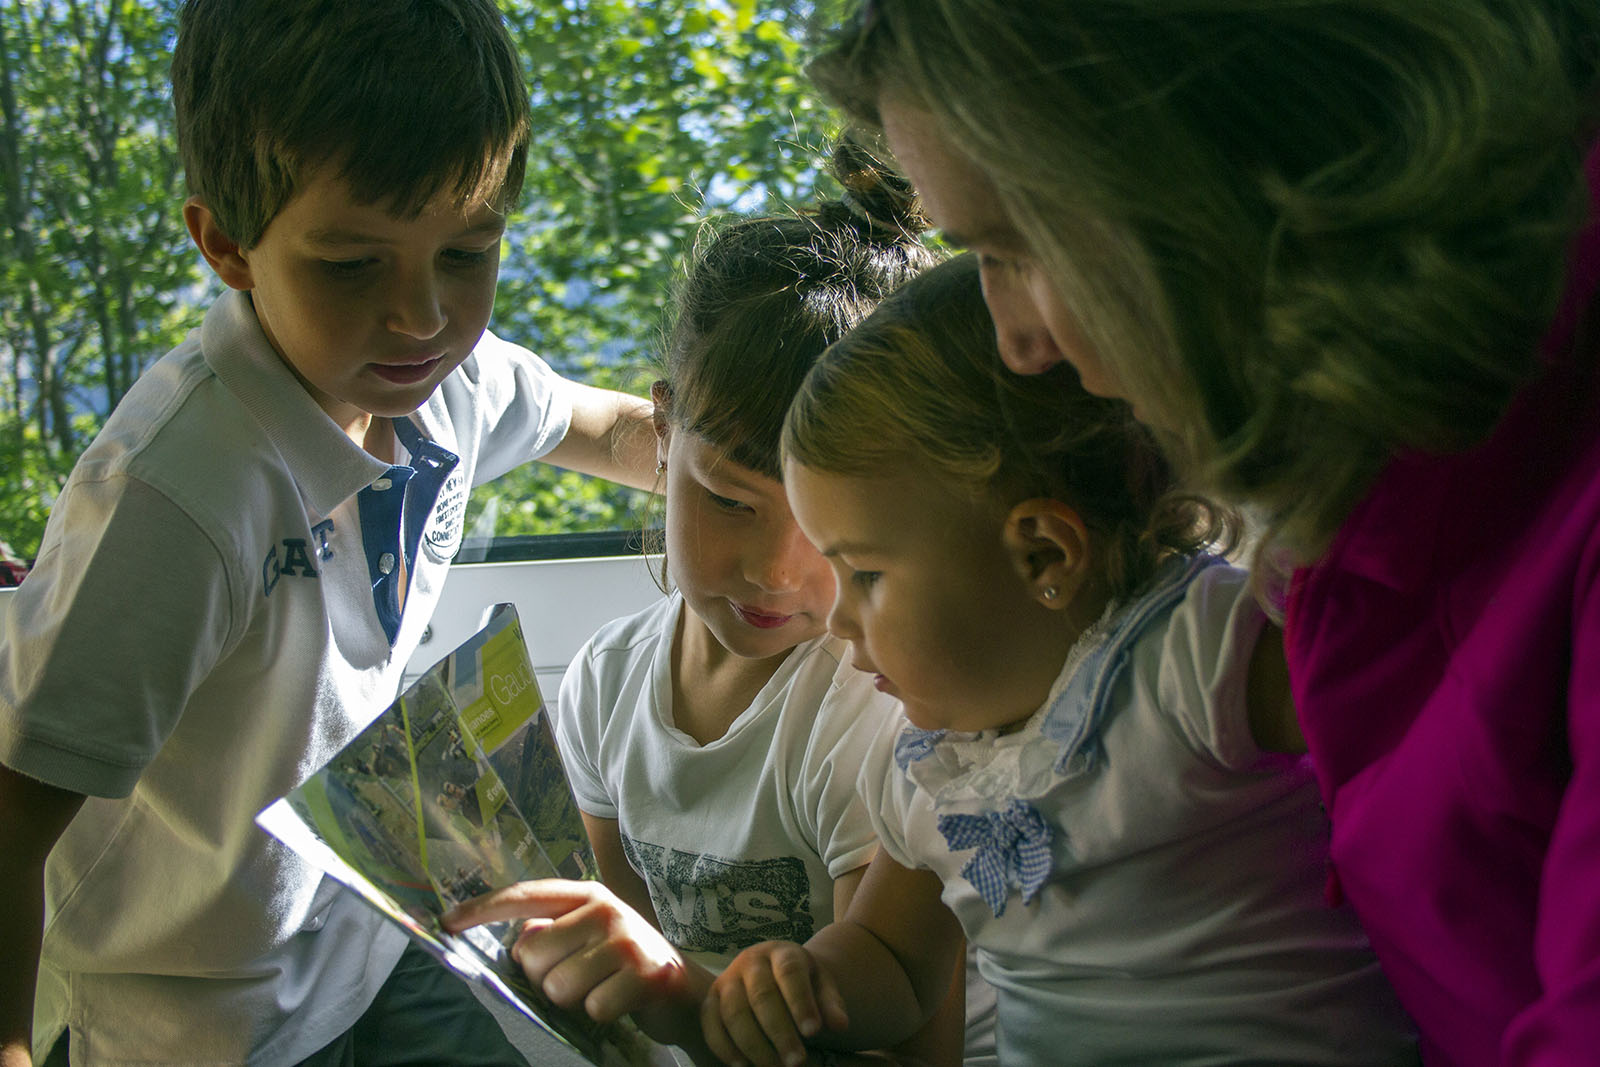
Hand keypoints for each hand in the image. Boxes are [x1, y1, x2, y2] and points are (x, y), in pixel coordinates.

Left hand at [442, 879, 690, 1023]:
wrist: (686, 991)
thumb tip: (518, 942)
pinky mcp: (647, 974)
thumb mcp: (588, 940)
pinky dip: (601, 1015)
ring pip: (559, 986)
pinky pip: (593, 1008)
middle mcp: (605, 909)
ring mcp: (627, 939)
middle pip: (533, 953)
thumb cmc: (623, 966)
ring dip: (574, 1001)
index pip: (526, 895)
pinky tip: (621, 1004)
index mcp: (587, 895)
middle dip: (544, 978)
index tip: (446, 922)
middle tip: (577, 979)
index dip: (483, 908)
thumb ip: (552, 934)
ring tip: (601, 990)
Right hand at [701, 940, 848, 1066]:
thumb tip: (840, 1025)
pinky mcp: (711, 1000)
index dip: (800, 1002)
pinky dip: (724, 1048)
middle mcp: (750, 960)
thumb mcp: (823, 987)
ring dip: (754, 1045)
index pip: (790, 972)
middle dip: (780, 1032)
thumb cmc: (805, 985)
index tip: (814, 1032)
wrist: (777, 974)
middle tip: (797, 1062)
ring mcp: (727, 979)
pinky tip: (744, 1066)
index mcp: (782, 952)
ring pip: (734, 1012)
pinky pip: (710, 1024)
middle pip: (761, 995)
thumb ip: (831, 1004)